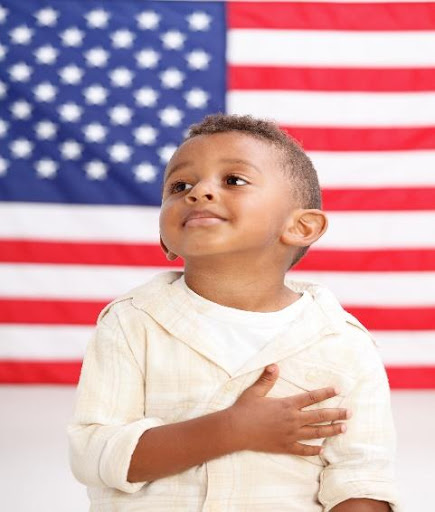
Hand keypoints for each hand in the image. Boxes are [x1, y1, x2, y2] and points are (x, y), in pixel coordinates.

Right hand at [227, 364, 350, 455]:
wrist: (236, 431)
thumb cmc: (244, 409)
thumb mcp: (255, 391)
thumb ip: (267, 379)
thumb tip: (274, 365)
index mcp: (287, 405)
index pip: (311, 397)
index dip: (325, 393)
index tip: (338, 390)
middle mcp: (292, 420)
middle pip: (319, 416)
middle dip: (337, 414)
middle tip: (350, 413)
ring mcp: (290, 435)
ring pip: (316, 433)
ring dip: (331, 431)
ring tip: (344, 429)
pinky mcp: (285, 447)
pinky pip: (303, 450)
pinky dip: (314, 450)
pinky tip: (323, 449)